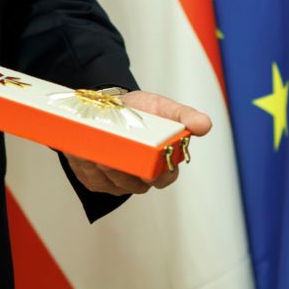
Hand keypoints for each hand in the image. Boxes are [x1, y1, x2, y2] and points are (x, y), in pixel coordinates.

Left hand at [65, 92, 211, 195]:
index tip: (146, 161)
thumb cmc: (141, 110)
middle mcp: (142, 178)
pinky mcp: (98, 181)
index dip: (156, 172)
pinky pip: (93, 180)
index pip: (165, 177)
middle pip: (134, 184)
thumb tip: (205, 124)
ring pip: (112, 183)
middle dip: (121, 171)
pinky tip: (83, 154)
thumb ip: (184, 116)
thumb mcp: (164, 108)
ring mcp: (120, 182)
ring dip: (101, 168)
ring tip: (92, 151)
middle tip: (109, 157)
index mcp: (162, 164)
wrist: (110, 104)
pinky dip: (86, 167)